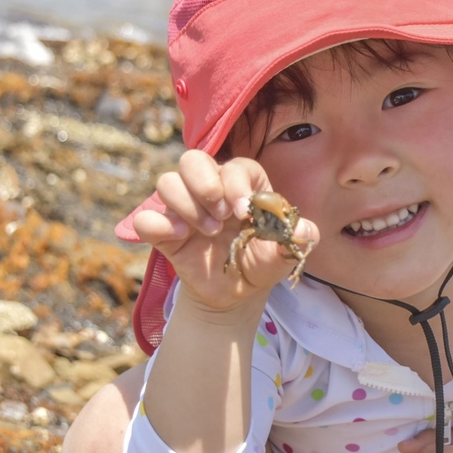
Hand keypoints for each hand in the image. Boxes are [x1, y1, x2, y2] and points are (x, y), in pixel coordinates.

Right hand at [132, 150, 318, 313]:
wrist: (236, 293)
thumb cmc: (260, 262)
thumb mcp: (281, 255)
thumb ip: (295, 241)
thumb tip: (306, 232)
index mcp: (243, 186)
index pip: (236, 166)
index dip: (237, 184)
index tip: (243, 212)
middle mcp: (211, 189)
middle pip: (193, 159)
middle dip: (204, 183)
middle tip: (220, 215)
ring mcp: (185, 208)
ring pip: (167, 181)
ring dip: (187, 205)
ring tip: (209, 232)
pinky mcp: (164, 231)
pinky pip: (146, 217)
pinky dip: (156, 223)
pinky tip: (176, 237)